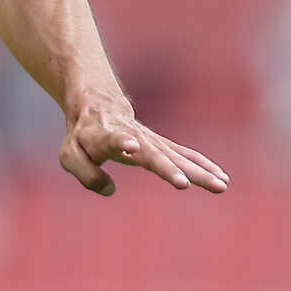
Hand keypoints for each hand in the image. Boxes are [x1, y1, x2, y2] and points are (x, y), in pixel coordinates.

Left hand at [59, 99, 228, 196]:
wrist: (97, 101)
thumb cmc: (81, 134)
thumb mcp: (69, 154)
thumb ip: (85, 174)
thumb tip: (111, 189)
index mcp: (103, 135)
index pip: (111, 139)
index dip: (120, 142)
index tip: (131, 146)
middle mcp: (130, 135)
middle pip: (151, 153)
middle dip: (167, 168)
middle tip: (183, 183)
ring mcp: (149, 139)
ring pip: (174, 155)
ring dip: (196, 170)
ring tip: (219, 185)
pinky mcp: (160, 143)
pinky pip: (183, 154)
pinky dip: (202, 165)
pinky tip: (221, 177)